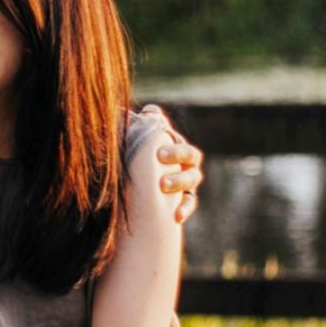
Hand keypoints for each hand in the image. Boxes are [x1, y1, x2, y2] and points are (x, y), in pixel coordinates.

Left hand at [145, 109, 204, 225]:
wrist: (132, 191)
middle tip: (160, 158)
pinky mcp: (184, 201)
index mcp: (174, 146)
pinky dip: (185, 209)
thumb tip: (149, 110)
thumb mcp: (135, 143)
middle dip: (177, 156)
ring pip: (192, 179)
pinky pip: (189, 204)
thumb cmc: (134, 161)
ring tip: (163, 184)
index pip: (180, 142)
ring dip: (180, 181)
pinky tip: (177, 216)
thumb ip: (142, 126)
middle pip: (190, 156)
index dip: (174, 146)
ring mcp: (186, 182)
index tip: (159, 153)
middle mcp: (184, 162)